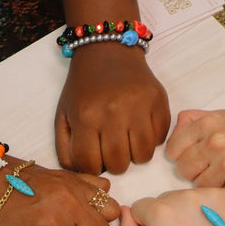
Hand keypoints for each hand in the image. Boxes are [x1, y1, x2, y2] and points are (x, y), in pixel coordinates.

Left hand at [55, 43, 169, 174]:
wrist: (108, 51)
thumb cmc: (84, 87)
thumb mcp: (64, 115)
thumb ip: (65, 148)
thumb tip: (80, 174)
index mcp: (86, 117)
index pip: (91, 165)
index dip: (93, 168)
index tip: (95, 158)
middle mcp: (114, 113)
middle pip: (120, 165)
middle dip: (115, 163)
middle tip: (112, 149)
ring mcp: (139, 107)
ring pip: (143, 156)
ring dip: (135, 154)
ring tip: (128, 141)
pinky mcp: (159, 101)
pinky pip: (161, 138)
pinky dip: (152, 139)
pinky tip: (141, 128)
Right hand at [118, 188, 224, 225]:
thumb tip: (125, 210)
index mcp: (160, 212)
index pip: (140, 208)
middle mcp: (184, 196)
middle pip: (164, 200)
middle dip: (168, 217)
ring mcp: (209, 193)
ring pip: (187, 197)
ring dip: (189, 212)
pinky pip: (210, 197)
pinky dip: (211, 210)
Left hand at [165, 109, 224, 201]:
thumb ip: (199, 119)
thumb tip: (176, 127)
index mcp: (209, 124)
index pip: (173, 149)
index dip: (182, 156)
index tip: (195, 159)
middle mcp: (216, 143)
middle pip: (182, 170)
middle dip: (195, 171)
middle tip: (215, 169)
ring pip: (198, 186)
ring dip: (210, 185)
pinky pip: (218, 197)